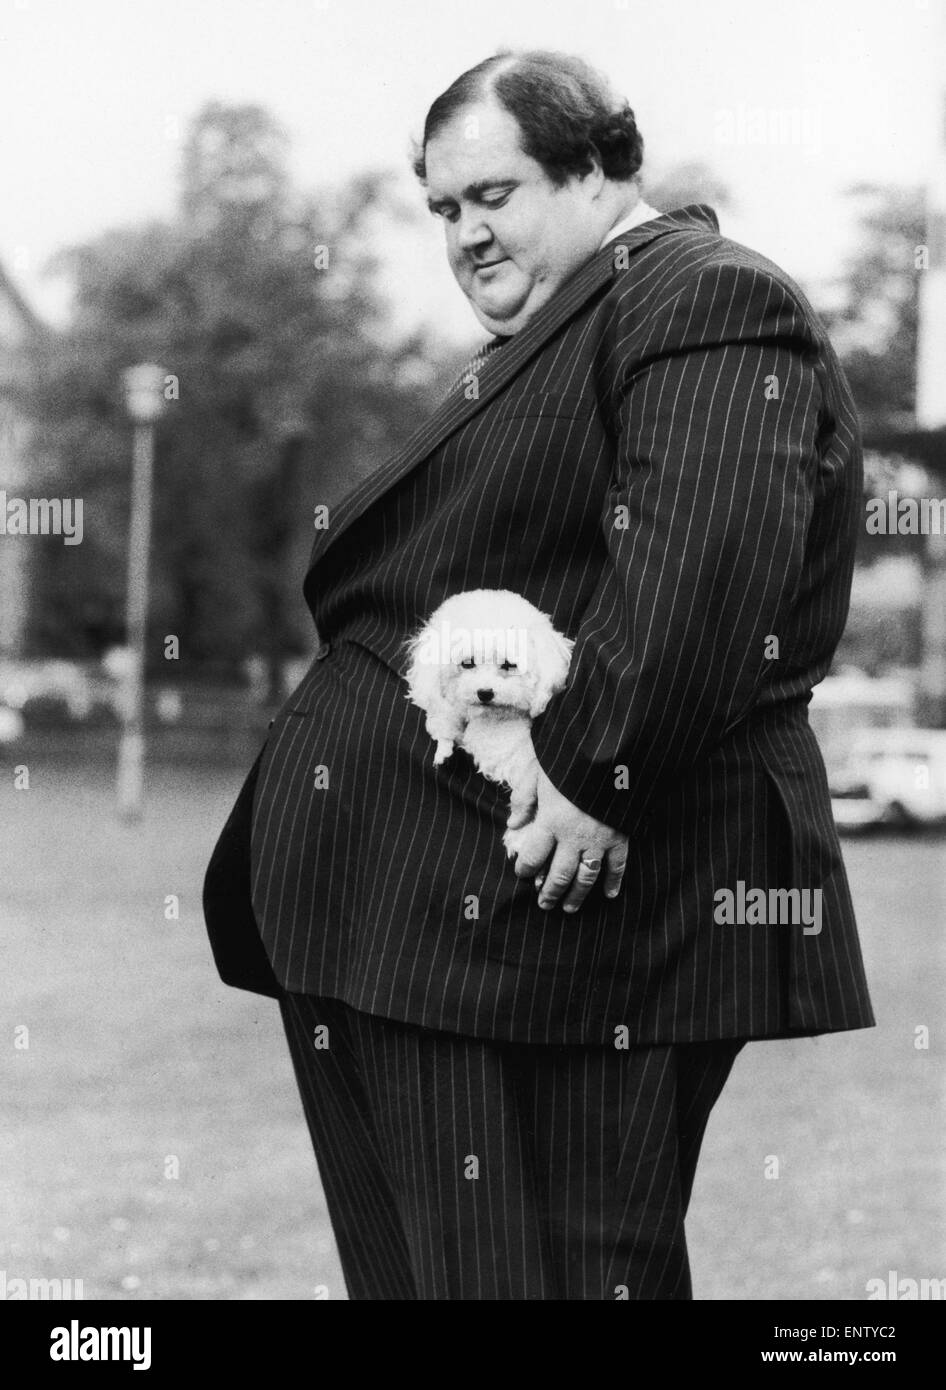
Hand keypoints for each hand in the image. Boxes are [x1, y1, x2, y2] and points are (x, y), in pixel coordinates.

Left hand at [510, 766, 627, 912]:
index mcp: (551, 821)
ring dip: (576, 896)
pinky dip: (613, 882)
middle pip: (558, 874)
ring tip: (569, 908)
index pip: (533, 856)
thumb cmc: (572, 758)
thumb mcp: (541, 770)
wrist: (614, 751)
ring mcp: (600, 840)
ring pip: (585, 878)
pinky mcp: (621, 837)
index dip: (525, 869)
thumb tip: (512, 822)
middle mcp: (574, 837)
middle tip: (544, 905)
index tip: (522, 875)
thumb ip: (525, 797)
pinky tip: (608, 895)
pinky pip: (617, 866)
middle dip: (549, 892)